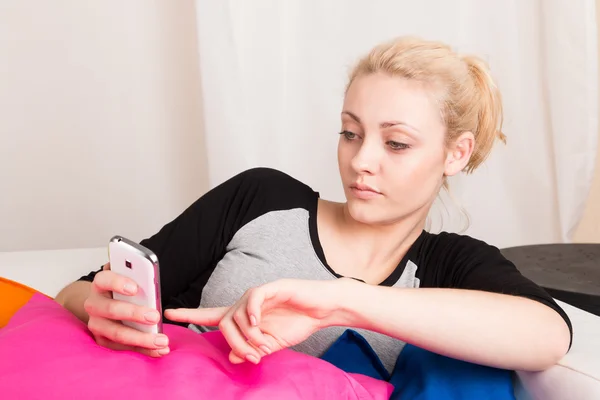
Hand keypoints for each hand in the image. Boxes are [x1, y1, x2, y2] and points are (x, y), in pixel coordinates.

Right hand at [83, 263, 169, 356]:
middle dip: (134, 314)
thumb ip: (136, 275)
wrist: (107, 303)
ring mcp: (96, 323)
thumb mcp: (129, 278)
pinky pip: (122, 348)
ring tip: (162, 341)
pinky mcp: (102, 340)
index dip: (118, 283)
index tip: (135, 288)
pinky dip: (142, 350)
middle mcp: (94, 304)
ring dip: (141, 339)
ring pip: (117, 333)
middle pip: (111, 309)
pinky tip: (159, 350)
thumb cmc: (124, 289)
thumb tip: (148, 271)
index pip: (104, 279)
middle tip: (155, 317)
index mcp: (100, 283)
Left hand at [165, 278, 345, 363]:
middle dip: (235, 343)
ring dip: (248, 335)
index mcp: (245, 316)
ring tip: (265, 345)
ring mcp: (258, 295)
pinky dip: (251, 313)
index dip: (190, 315)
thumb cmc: (298, 323)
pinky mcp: (272, 288)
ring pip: (237, 314)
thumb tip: (232, 357)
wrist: (322, 309)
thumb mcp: (272, 344)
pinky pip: (252, 299)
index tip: (168, 314)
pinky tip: (258, 323)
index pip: (212, 314)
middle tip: (253, 357)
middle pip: (224, 321)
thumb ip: (252, 350)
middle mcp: (247, 303)